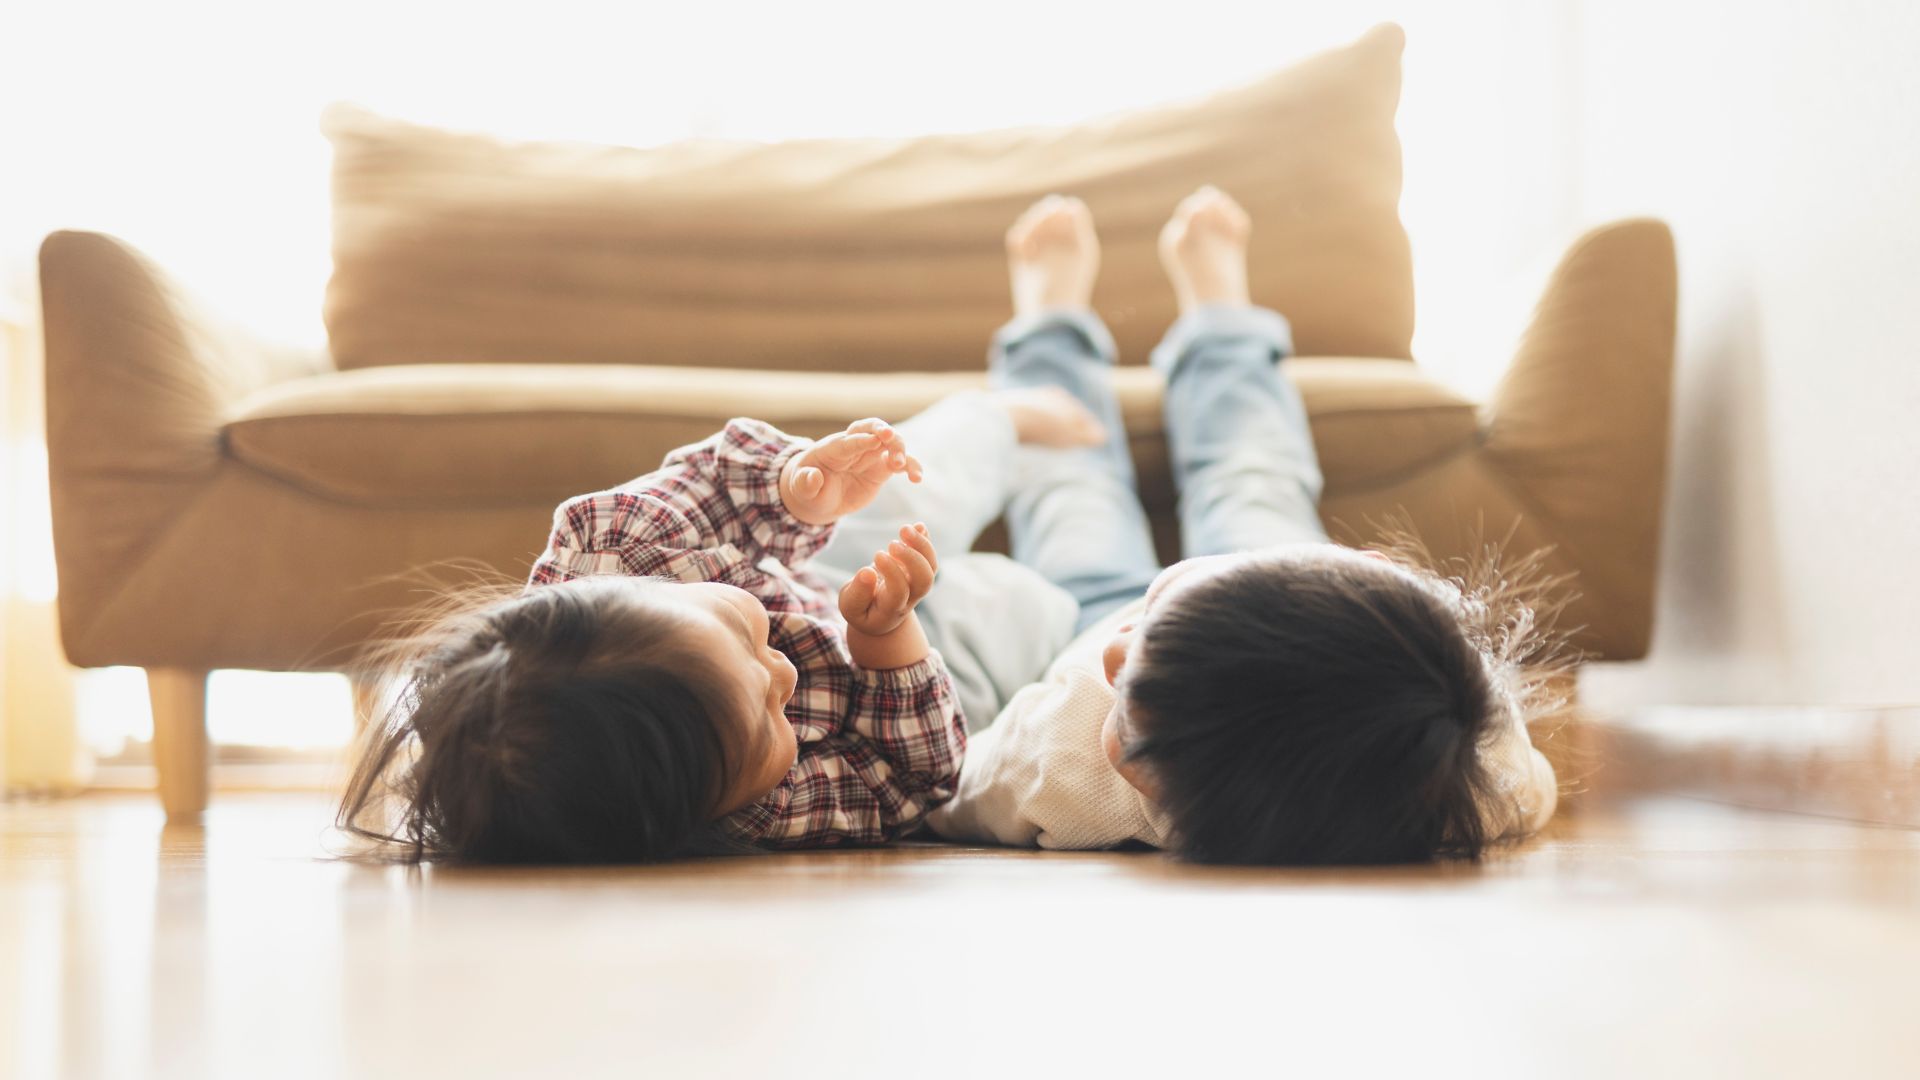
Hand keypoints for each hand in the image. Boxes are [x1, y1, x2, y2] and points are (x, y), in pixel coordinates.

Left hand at [780, 418, 923, 525]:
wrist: (818, 497)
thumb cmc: (806, 488)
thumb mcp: (801, 488)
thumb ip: (806, 483)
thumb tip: (814, 478)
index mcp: (831, 448)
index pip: (848, 440)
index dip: (861, 439)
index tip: (875, 438)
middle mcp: (853, 447)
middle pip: (872, 431)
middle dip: (882, 432)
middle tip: (891, 438)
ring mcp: (869, 457)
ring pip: (890, 444)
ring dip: (899, 450)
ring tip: (902, 466)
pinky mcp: (880, 469)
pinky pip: (900, 464)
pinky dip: (910, 468)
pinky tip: (917, 478)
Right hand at [838, 523, 938, 636]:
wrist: (879, 615)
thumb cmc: (861, 610)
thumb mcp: (850, 606)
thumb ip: (858, 592)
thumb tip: (867, 572)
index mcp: (891, 609)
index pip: (899, 592)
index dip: (892, 573)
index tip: (877, 555)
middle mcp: (911, 598)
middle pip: (924, 580)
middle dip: (913, 558)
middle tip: (893, 544)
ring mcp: (918, 584)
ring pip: (931, 567)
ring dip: (922, 545)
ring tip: (904, 529)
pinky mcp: (919, 571)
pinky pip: (930, 557)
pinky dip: (925, 540)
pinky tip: (919, 526)